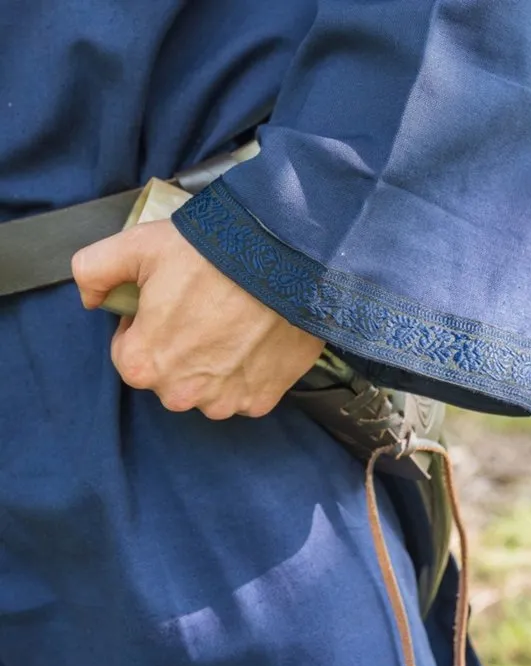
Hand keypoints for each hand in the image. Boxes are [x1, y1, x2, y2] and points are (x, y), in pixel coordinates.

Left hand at [72, 219, 324, 418]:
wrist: (285, 261)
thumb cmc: (213, 254)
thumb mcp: (139, 245)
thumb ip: (94, 270)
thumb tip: (89, 297)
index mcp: (144, 363)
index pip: (130, 354)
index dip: (144, 327)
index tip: (167, 306)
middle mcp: (182, 394)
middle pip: (170, 375)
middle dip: (179, 349)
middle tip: (203, 311)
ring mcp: (226, 400)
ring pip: (208, 388)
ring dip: (214, 365)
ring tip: (233, 324)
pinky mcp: (262, 398)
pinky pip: (245, 392)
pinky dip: (248, 372)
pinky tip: (255, 340)